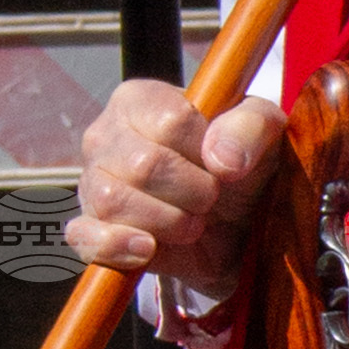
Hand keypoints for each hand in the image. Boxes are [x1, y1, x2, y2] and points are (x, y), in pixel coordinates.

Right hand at [67, 79, 286, 303]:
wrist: (237, 227)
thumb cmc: (242, 166)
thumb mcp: (263, 134)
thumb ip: (250, 128)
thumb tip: (222, 159)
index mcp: (140, 100)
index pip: (171, 121)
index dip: (206, 150)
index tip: (222, 162)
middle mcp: (105, 134)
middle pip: (144, 165)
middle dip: (194, 192)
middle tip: (211, 198)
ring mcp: (91, 181)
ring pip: (114, 202)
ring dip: (169, 222)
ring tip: (192, 223)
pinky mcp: (88, 227)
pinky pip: (85, 236)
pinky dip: (117, 246)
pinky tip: (148, 248)